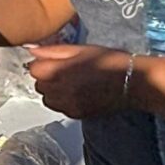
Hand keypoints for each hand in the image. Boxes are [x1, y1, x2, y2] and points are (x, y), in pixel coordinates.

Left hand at [24, 43, 143, 119]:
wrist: (132, 82)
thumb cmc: (109, 60)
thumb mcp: (81, 49)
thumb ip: (53, 51)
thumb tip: (32, 51)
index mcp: (58, 71)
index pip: (33, 69)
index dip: (42, 63)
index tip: (53, 60)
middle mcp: (59, 91)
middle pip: (39, 85)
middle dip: (47, 77)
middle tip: (64, 69)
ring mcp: (67, 106)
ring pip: (47, 99)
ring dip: (53, 90)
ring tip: (71, 82)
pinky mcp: (76, 115)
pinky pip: (60, 108)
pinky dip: (63, 101)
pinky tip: (78, 92)